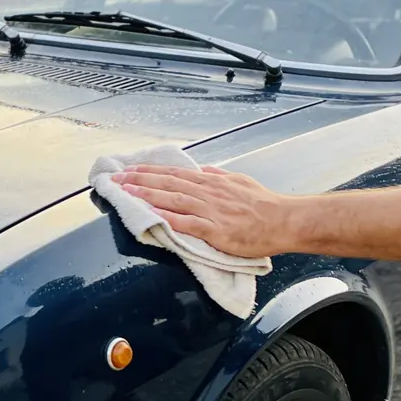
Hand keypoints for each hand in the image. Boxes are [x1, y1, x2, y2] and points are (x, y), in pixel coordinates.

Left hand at [112, 164, 286, 257]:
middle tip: (117, 179)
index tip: (130, 170)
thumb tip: (202, 170)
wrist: (283, 220)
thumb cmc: (264, 204)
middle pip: (168, 183)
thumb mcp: (239, 181)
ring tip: (126, 192)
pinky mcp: (216, 230)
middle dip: (140, 180)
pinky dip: (168, 217)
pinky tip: (152, 214)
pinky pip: (187, 222)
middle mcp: (208, 192)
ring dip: (147, 194)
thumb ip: (219, 176)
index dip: (150, 171)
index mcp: (211, 182)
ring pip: (173, 199)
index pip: (174, 173)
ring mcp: (211, 210)